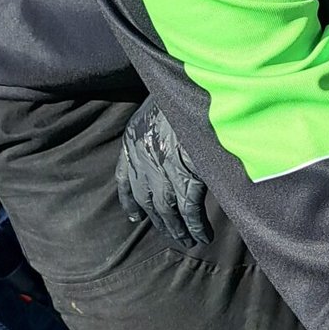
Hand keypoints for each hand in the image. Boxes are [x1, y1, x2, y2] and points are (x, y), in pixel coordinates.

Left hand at [115, 98, 209, 251]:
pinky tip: (202, 237)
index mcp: (133, 139)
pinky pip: (189, 210)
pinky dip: (196, 226)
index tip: (135, 216)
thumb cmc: (183, 89)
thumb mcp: (161, 103)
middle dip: (157, 220)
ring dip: (176, 229)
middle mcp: (142, 158)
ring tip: (186, 242)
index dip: (130, 199)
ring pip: (166, 209)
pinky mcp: (186, 177)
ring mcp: (163, 170)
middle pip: (147, 199)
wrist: (193, 86)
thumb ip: (161, 126)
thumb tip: (172, 142)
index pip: (126, 177)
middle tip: (169, 235)